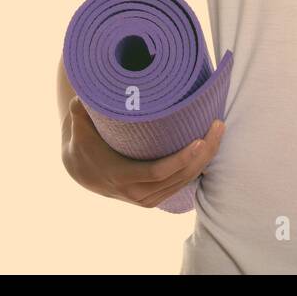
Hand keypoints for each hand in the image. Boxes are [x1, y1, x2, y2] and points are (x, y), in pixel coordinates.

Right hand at [61, 95, 225, 208]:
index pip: (159, 172)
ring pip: (187, 180)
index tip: (199, 140)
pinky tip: (211, 146)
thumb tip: (80, 97)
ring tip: (218, 129)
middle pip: (181, 176)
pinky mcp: (157, 195)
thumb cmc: (83, 143)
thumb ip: (78, 113)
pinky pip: (184, 182)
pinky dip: (199, 165)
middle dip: (204, 152)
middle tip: (218, 124)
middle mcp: (138, 194)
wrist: (81, 171)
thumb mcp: (78, 128)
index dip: (181, 158)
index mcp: (122, 177)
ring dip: (207, 157)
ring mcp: (149, 198)